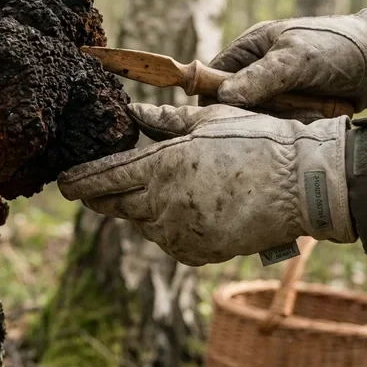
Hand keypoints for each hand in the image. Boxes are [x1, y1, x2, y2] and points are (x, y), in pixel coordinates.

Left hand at [57, 104, 354, 265]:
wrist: (303, 183)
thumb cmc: (256, 140)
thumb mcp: (207, 120)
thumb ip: (164, 121)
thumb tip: (132, 112)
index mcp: (161, 166)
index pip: (103, 179)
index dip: (79, 181)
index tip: (62, 182)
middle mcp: (163, 204)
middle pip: (115, 205)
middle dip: (103, 196)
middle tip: (96, 187)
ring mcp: (181, 233)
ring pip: (144, 223)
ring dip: (144, 208)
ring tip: (169, 188)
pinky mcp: (199, 253)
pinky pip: (170, 240)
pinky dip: (170, 226)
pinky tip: (191, 208)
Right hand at [209, 1, 366, 111]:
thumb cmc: (339, 49)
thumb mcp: (296, 59)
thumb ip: (259, 78)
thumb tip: (221, 97)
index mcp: (251, 48)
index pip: (212, 75)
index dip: (210, 96)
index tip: (219, 118)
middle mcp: (259, 70)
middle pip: (233, 103)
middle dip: (252, 113)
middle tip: (276, 115)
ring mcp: (277, 92)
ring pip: (258, 118)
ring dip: (278, 120)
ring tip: (305, 111)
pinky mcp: (295, 110)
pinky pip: (280, 126)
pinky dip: (294, 126)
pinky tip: (314, 118)